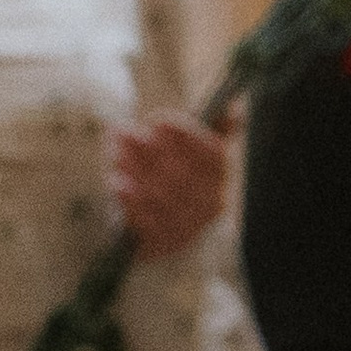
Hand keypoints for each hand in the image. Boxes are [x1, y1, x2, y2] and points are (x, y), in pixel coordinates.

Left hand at [110, 111, 229, 259]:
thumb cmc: (186, 185)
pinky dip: (129, 199)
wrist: (179, 241)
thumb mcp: (201, 157)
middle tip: (123, 132)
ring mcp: (187, 225)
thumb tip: (234, 107)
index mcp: (220, 177)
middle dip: (148, 149)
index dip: (184, 134)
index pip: (210, 153)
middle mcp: (209, 202)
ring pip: (160, 194)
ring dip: (134, 170)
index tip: (157, 120)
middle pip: (180, 172)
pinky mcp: (164, 242)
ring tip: (116, 152)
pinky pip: (146, 220)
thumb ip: (217, 130)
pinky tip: (117, 182)